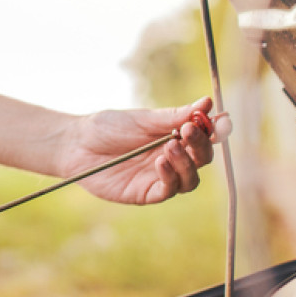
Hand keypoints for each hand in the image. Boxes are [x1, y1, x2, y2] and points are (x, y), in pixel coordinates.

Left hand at [66, 97, 228, 204]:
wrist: (77, 145)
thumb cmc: (108, 128)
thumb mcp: (143, 118)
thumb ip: (175, 116)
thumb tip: (207, 102)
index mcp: (175, 138)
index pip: (205, 138)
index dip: (215, 131)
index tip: (219, 120)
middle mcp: (172, 159)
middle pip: (202, 160)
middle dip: (201, 145)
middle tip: (189, 131)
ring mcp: (160, 178)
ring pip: (190, 179)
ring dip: (186, 163)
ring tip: (170, 146)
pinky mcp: (146, 194)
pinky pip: (167, 190)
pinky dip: (170, 177)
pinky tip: (160, 162)